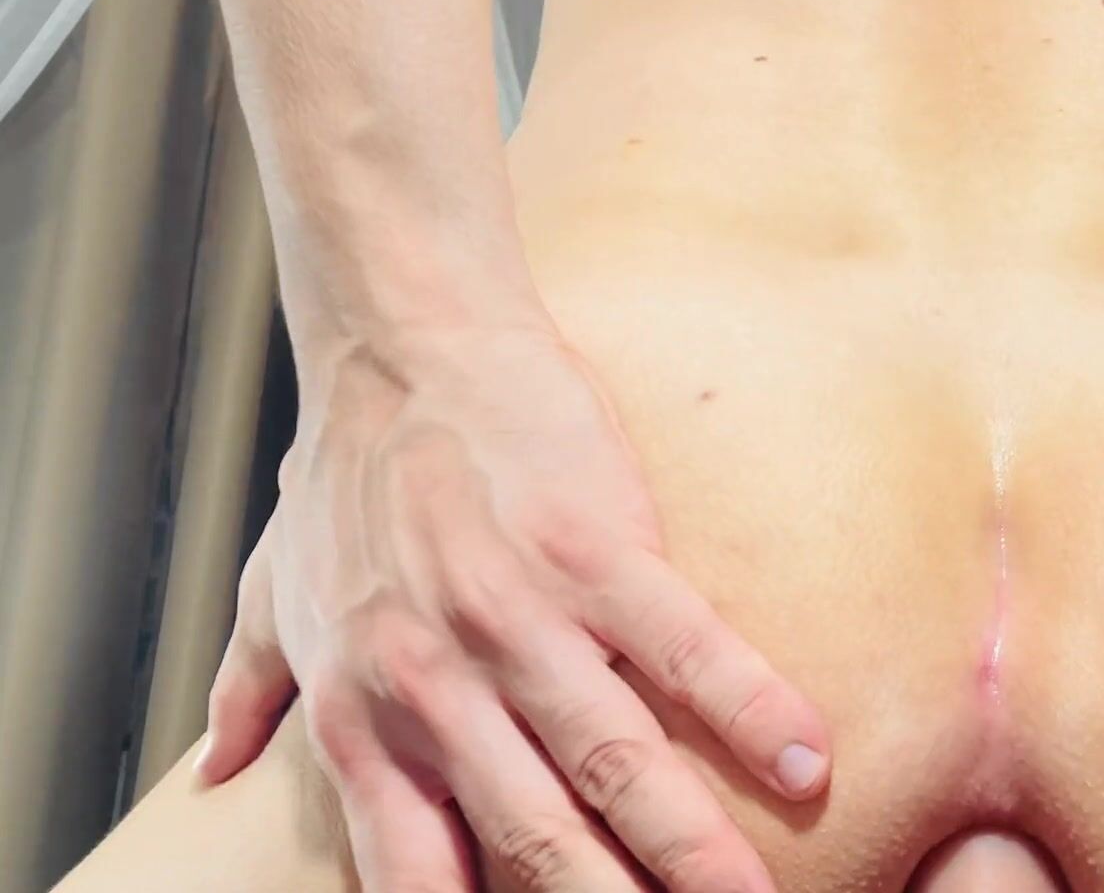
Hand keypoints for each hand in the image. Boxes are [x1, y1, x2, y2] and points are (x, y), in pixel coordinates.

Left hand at [196, 324, 829, 891]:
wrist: (401, 344)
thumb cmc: (347, 476)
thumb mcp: (275, 591)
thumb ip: (254, 687)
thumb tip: (214, 769)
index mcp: (366, 715)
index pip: (418, 874)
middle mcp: (440, 684)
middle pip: (538, 837)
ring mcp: (522, 616)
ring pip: (616, 760)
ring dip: (690, 844)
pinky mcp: (597, 546)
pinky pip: (684, 645)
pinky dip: (749, 709)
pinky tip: (807, 763)